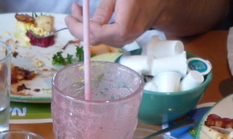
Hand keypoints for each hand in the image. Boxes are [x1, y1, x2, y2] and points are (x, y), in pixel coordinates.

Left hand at [65, 0, 228, 46]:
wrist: (162, 1)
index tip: (70, 15)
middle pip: (96, 40)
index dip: (79, 27)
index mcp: (124, 26)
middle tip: (71, 14)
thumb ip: (103, 8)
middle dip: (79, 27)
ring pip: (99, 39)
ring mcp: (126, 39)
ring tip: (77, 12)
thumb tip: (86, 19)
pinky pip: (105, 37)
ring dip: (85, 27)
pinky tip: (88, 18)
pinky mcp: (125, 37)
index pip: (96, 34)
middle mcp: (125, 37)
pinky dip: (94, 28)